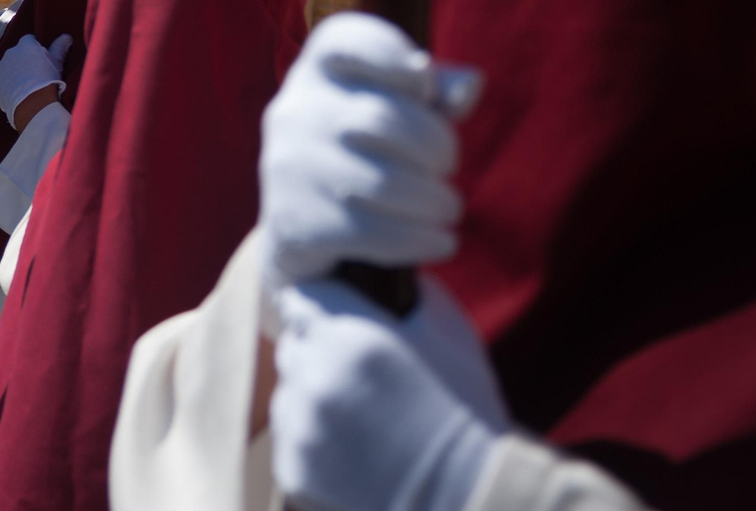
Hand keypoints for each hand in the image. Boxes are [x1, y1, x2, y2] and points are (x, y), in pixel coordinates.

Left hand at [0, 34, 71, 128]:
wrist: (33, 104)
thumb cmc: (48, 80)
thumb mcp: (58, 62)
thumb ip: (60, 46)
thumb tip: (66, 37)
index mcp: (26, 44)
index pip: (29, 40)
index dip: (35, 49)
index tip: (40, 59)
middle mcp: (10, 52)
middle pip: (17, 54)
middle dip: (23, 61)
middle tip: (34, 75)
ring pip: (7, 68)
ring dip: (13, 73)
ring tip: (25, 86)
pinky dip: (5, 86)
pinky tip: (15, 94)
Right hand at [259, 12, 480, 290]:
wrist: (302, 226)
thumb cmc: (366, 149)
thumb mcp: (398, 110)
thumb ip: (434, 93)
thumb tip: (468, 87)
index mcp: (316, 70)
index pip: (344, 40)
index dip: (389, 53)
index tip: (424, 83)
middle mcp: (293, 111)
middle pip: (383, 120)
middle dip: (436, 147)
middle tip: (447, 165)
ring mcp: (289, 168)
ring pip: (382, 184)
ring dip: (433, 200)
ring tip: (447, 208)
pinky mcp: (294, 222)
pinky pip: (372, 233)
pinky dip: (418, 239)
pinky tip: (439, 241)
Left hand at [272, 278, 498, 510]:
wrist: (466, 495)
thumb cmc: (464, 409)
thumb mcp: (448, 332)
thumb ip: (407, 290)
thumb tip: (382, 268)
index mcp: (349, 334)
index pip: (301, 296)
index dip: (321, 306)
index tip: (337, 319)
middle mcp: (315, 376)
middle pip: (291, 343)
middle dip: (317, 350)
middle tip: (357, 373)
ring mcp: (299, 426)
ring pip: (288, 392)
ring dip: (312, 396)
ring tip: (361, 416)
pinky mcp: (293, 469)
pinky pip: (290, 439)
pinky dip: (312, 442)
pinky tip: (356, 451)